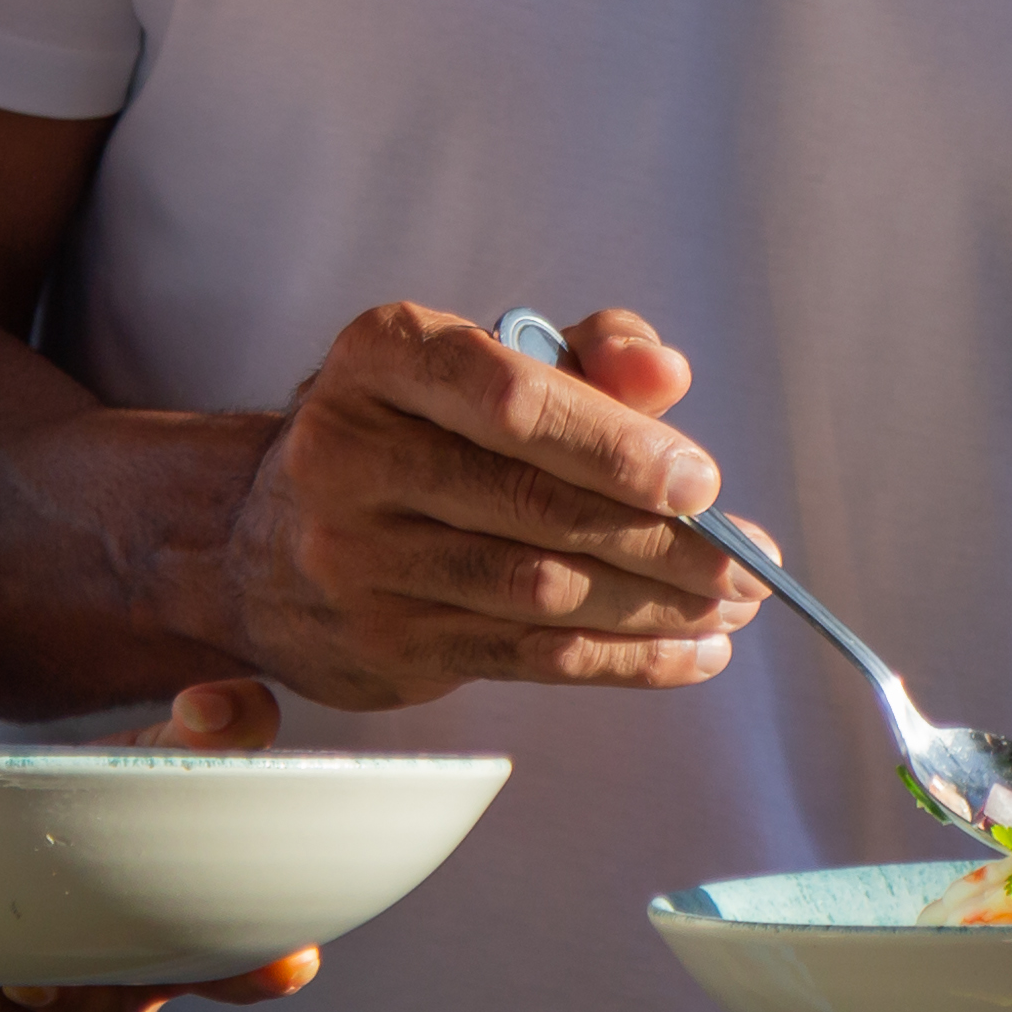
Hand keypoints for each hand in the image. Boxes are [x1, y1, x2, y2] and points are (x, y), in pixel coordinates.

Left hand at [0, 678, 331, 1011]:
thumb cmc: (89, 795)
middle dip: (62, 994)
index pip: (239, 966)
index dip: (256, 966)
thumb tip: (222, 706)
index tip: (282, 958)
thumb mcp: (147, 758)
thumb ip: (213, 728)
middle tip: (22, 971)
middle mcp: (126, 1006)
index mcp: (186, 946)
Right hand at [199, 303, 761, 706]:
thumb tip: (667, 373)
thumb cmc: (410, 430)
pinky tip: (689, 650)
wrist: (265, 540)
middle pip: (533, 504)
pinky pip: (526, 656)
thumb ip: (586, 353)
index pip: (505, 396)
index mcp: (382, 356)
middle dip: (660, 538)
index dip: (610, 442)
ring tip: (734, 603)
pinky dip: (621, 659)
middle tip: (747, 556)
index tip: (699, 478)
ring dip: (655, 604)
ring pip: (538, 589)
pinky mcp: (383, 644)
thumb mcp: (482, 360)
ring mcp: (357, 559)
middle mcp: (351, 454)